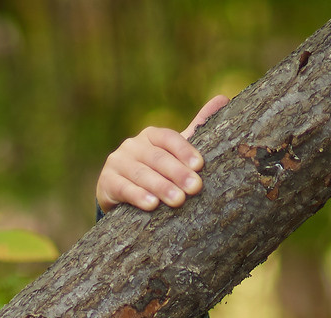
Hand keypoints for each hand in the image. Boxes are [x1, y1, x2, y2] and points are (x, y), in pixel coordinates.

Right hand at [96, 93, 231, 212]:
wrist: (121, 193)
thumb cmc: (157, 172)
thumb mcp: (175, 153)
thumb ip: (196, 128)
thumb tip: (223, 98)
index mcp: (152, 135)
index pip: (169, 138)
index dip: (184, 150)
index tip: (200, 165)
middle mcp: (133, 145)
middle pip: (157, 157)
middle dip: (177, 173)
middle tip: (195, 188)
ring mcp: (118, 162)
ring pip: (141, 173)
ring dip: (161, 187)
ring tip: (178, 200)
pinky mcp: (107, 181)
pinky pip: (123, 188)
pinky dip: (138, 196)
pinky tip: (151, 205)